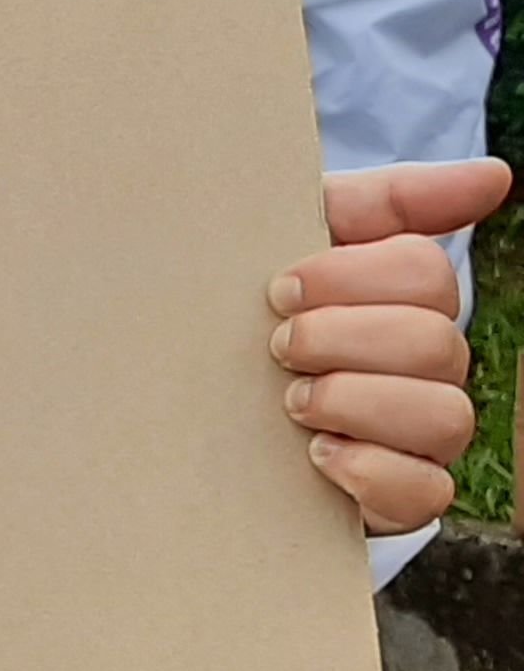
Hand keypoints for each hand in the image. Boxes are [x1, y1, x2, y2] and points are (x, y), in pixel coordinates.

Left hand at [273, 159, 509, 532]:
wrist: (179, 395)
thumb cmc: (245, 307)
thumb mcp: (296, 239)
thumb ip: (386, 201)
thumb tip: (495, 175)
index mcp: (404, 299)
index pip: (424, 274)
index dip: (350, 277)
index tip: (278, 288)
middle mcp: (425, 365)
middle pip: (435, 343)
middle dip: (342, 339)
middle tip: (279, 346)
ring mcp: (417, 434)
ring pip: (445, 416)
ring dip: (356, 401)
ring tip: (292, 402)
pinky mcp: (395, 496)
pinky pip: (426, 493)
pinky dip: (370, 471)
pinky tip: (316, 454)